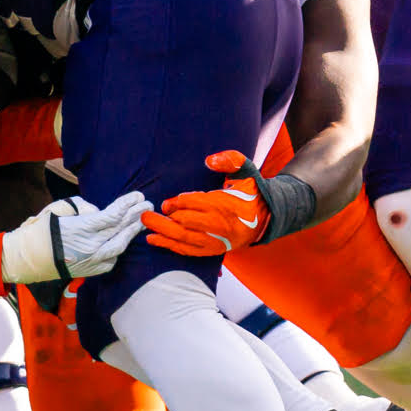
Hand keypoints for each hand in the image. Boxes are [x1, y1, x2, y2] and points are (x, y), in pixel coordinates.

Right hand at [0, 192, 149, 285]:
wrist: (29, 258)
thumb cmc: (42, 230)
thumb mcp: (60, 209)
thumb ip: (83, 207)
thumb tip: (98, 212)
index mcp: (83, 228)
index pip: (113, 214)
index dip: (128, 204)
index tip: (138, 195)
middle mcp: (92, 246)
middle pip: (121, 228)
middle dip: (136, 215)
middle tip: (148, 204)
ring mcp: (93, 260)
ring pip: (121, 245)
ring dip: (133, 232)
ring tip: (142, 220)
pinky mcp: (92, 271)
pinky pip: (112, 259)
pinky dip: (119, 248)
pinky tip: (125, 239)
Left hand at [142, 151, 270, 255]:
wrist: (264, 219)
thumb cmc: (249, 194)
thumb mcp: (245, 171)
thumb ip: (230, 160)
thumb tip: (209, 160)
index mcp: (224, 204)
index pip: (195, 203)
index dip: (177, 203)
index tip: (166, 203)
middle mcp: (219, 224)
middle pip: (186, 224)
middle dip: (163, 221)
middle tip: (145, 215)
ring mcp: (216, 240)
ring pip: (185, 239)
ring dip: (163, 234)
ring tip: (146, 228)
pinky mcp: (213, 249)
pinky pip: (189, 250)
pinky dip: (171, 246)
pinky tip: (155, 240)